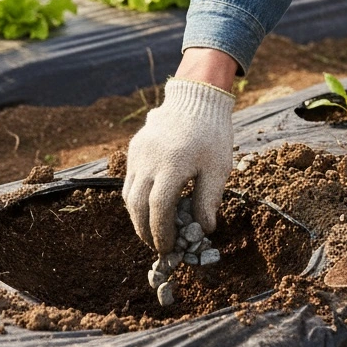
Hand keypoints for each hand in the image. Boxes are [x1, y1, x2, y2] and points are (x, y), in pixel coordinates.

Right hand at [123, 78, 234, 251]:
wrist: (196, 99)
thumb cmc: (213, 135)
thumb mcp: (218, 168)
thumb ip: (208, 200)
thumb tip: (204, 231)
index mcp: (172, 166)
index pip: (158, 209)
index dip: (161, 232)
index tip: (169, 247)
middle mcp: (149, 160)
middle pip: (137, 206)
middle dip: (145, 231)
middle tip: (158, 246)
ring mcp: (138, 154)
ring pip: (128, 195)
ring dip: (137, 217)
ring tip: (152, 231)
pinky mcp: (135, 149)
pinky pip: (129, 180)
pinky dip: (135, 199)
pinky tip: (149, 208)